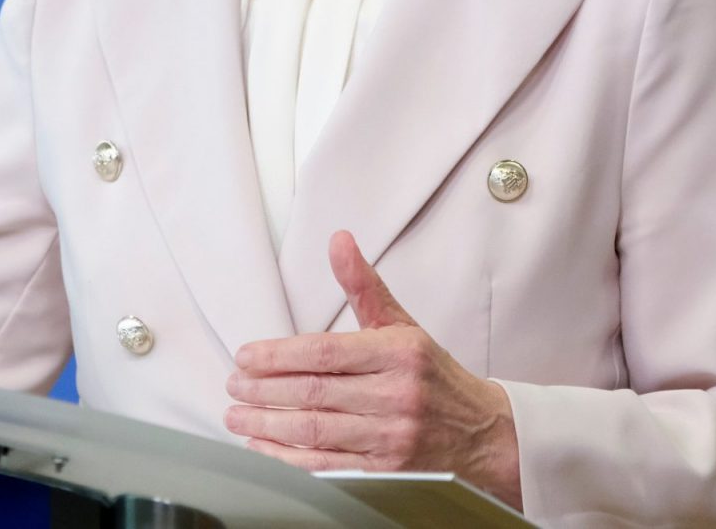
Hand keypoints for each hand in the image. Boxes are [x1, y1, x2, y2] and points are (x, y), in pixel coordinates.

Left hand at [225, 230, 521, 509]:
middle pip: (316, 393)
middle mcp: (397, 395)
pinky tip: (264, 447)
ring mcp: (392, 438)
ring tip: (237, 415)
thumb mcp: (403, 326)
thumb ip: (364, 287)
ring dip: (268, 425)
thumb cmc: (433, 377)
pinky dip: (290, 460)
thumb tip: (339, 241)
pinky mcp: (387, 473)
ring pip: (317, 431)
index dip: (280, 355)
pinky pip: (329, 467)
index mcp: (399, 353)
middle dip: (265, 390)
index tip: (246, 356)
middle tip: (233, 385)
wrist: (482, 434)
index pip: (327, 352)